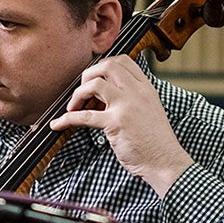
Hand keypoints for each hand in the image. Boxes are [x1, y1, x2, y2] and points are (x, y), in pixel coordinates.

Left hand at [47, 54, 192, 195]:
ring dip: (78, 94)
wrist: (165, 161)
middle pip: (107, 66)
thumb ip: (133, 98)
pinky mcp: (116, 123)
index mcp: (146, 88)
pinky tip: (58, 124)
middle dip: (88, 75)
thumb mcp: (150, 110)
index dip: (103, 66)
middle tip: (81, 92)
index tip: (94, 78)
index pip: (123, 61)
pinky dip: (66, 119)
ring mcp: (126, 106)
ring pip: (95, 84)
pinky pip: (84, 116)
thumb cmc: (156, 141)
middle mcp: (137, 92)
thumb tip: (106, 94)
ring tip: (73, 108)